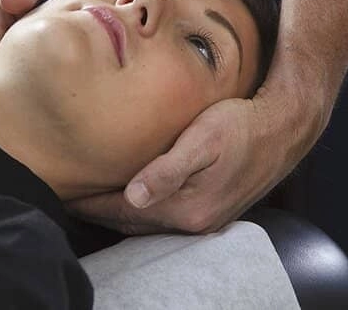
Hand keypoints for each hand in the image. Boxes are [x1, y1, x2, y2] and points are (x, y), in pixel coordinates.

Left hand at [66, 74, 327, 234]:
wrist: (284, 127)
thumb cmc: (242, 125)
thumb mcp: (204, 139)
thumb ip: (168, 169)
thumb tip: (134, 194)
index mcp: (187, 207)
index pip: (123, 210)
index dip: (90, 202)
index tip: (63, 191)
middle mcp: (193, 221)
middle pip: (130, 221)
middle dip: (96, 210)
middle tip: (66, 195)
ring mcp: (203, 219)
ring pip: (145, 222)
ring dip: (115, 212)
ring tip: (88, 197)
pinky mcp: (209, 209)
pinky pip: (161, 216)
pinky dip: (138, 209)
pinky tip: (128, 195)